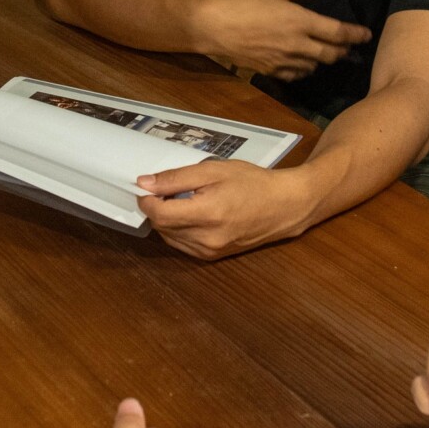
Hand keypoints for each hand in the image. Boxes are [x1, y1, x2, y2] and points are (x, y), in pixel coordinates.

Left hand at [136, 160, 311, 259]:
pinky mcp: (212, 257)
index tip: (149, 186)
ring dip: (167, 220)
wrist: (284, 206)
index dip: (147, 200)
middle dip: (158, 207)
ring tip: (185, 200)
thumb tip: (144, 183)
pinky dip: (179, 230)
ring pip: (169, 237)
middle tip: (170, 189)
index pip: (159, 214)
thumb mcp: (213, 170)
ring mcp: (209, 251)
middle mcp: (206, 239)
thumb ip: (176, 178)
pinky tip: (192, 214)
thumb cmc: (252, 183)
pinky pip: (182, 245)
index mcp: (207, 214)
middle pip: (161, 226)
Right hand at [187, 0, 371, 80]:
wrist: (212, 28)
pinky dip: (303, 70)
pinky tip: (302, 65)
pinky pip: (294, 75)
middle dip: (342, 51)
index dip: (355, 34)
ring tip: (326, 54)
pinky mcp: (270, 71)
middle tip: (348, 47)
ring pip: (314, 66)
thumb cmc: (241, 4)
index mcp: (300, 22)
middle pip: (330, 54)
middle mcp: (297, 45)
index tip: (366, 35)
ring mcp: (284, 61)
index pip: (337, 32)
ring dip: (323, 60)